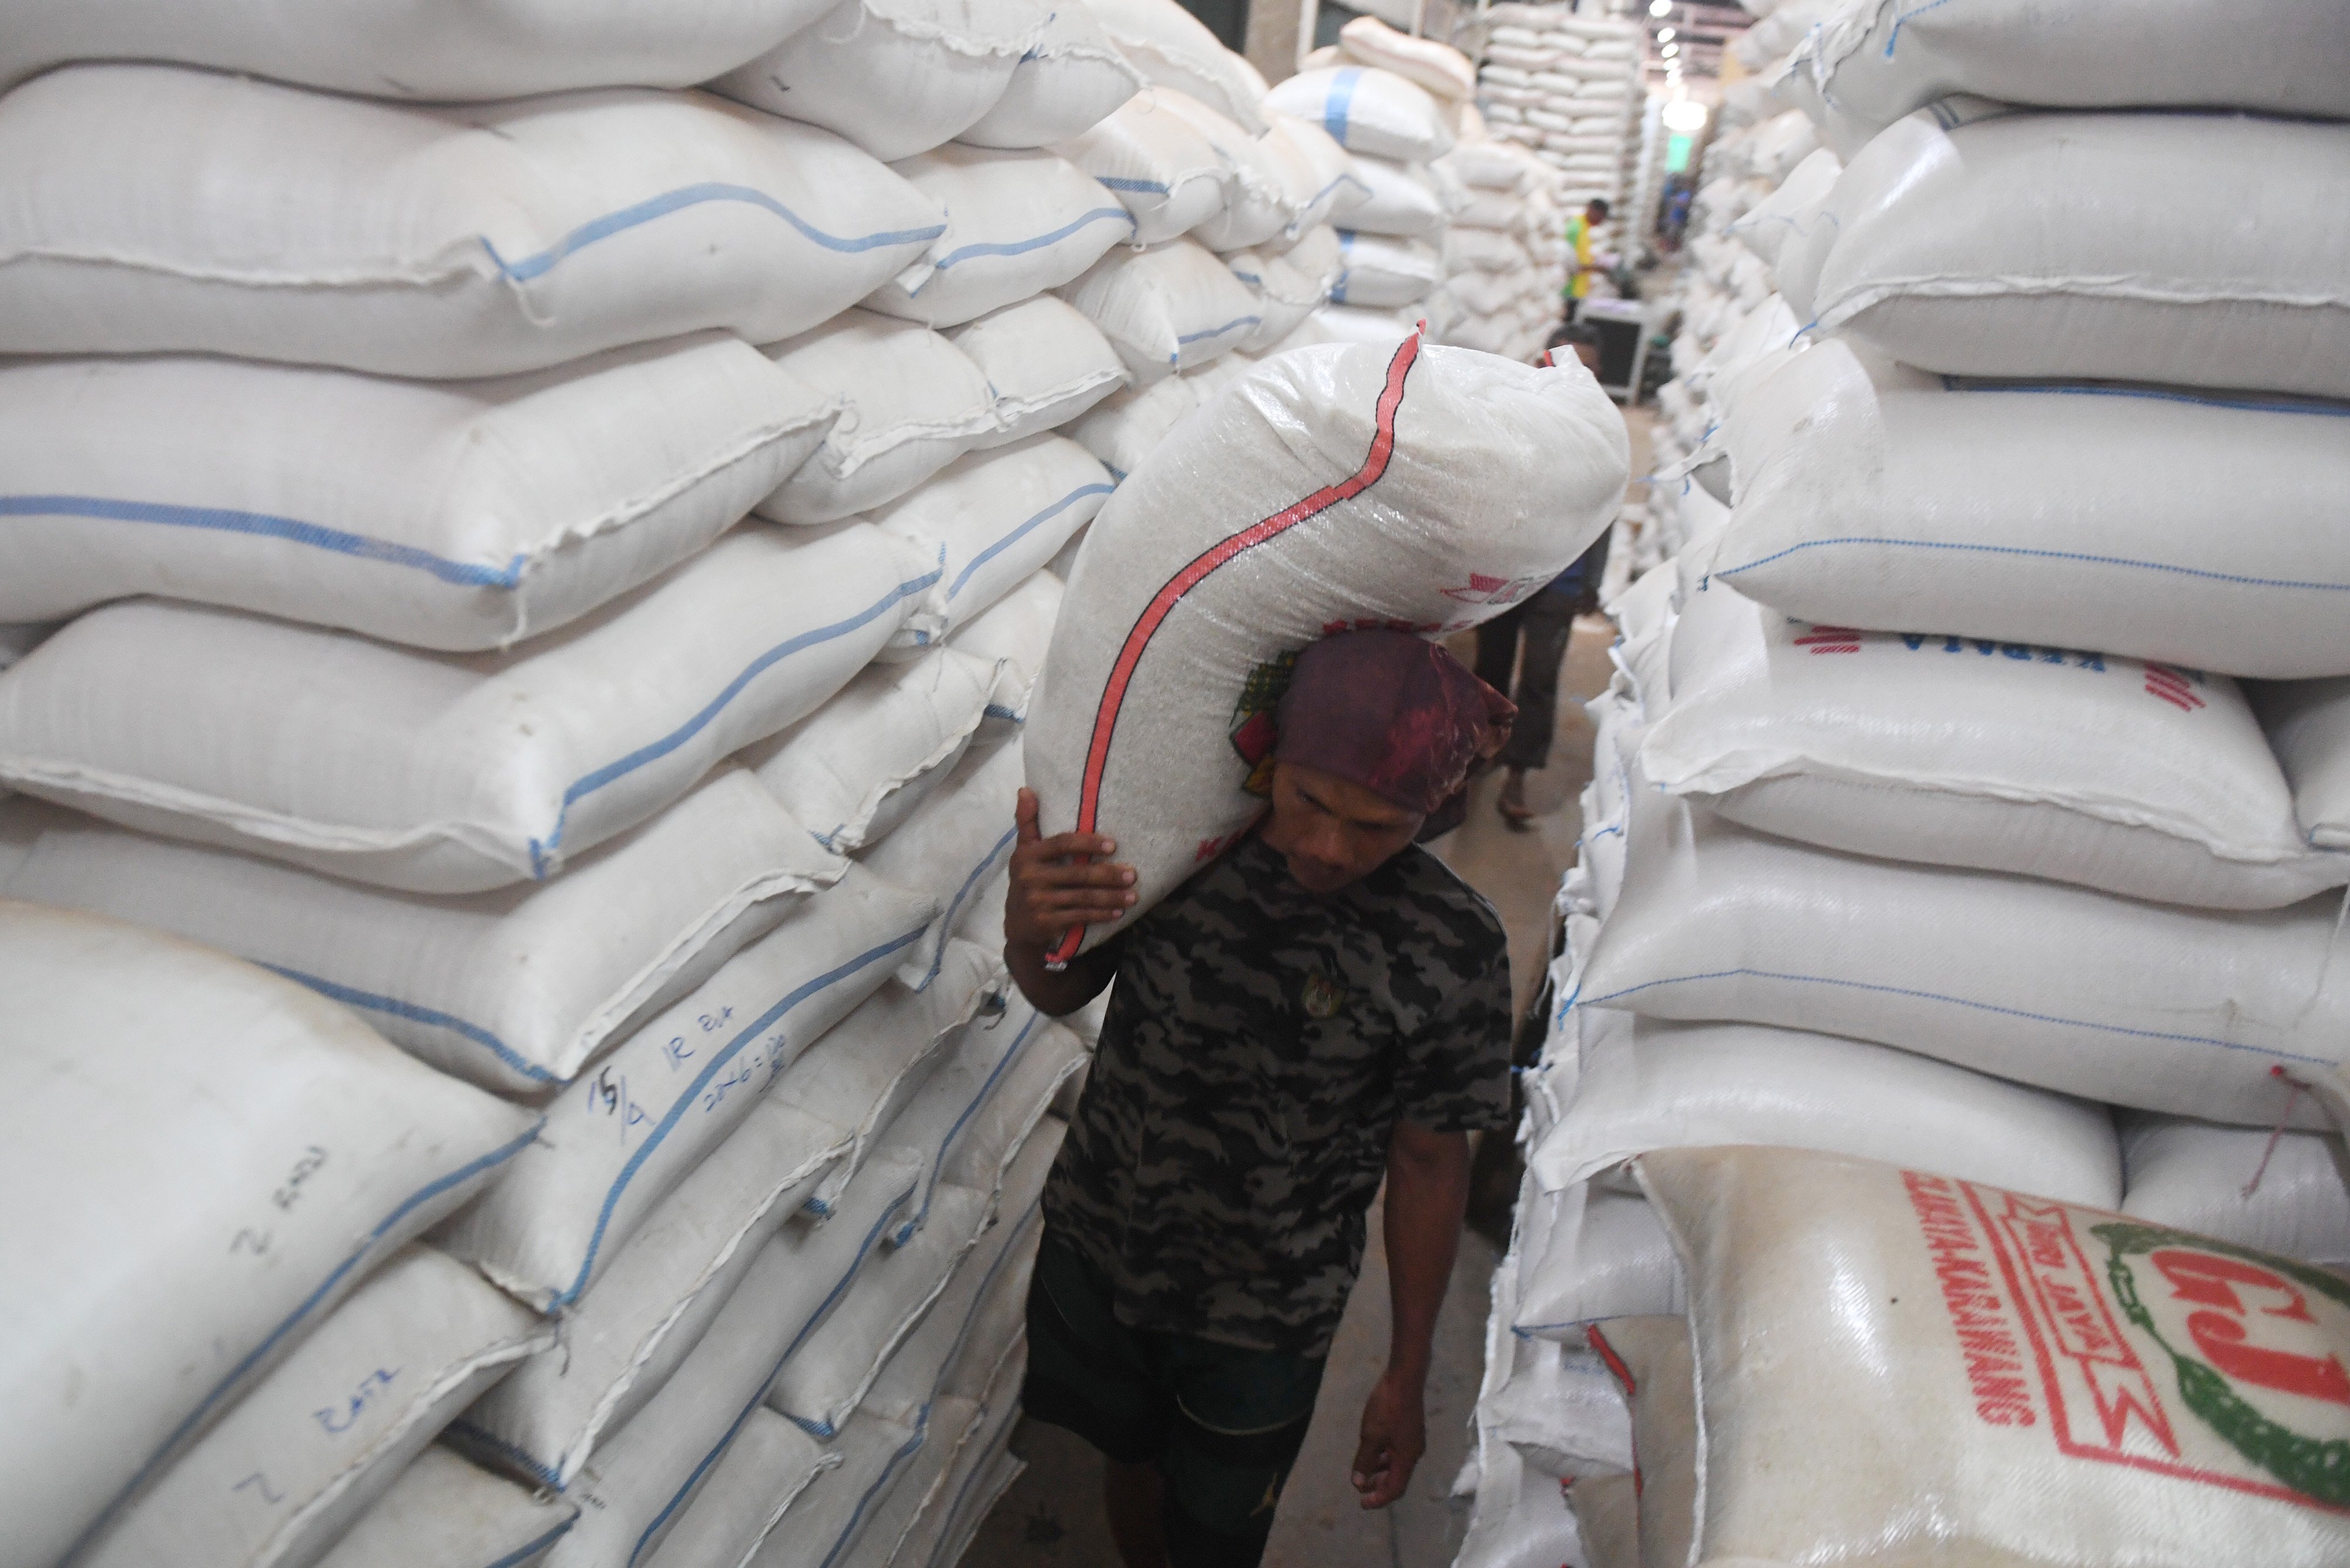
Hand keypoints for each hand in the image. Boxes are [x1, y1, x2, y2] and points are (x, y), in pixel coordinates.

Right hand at [1005, 788, 1136, 951]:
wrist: (1018, 926)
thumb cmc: (1028, 881)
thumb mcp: (1024, 853)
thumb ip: (1027, 823)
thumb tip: (1026, 789)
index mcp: (1027, 855)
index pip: (1062, 844)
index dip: (1088, 843)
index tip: (1114, 845)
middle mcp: (1030, 877)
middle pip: (1078, 873)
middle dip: (1109, 875)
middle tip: (1133, 874)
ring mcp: (1038, 902)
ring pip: (1083, 898)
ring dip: (1112, 897)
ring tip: (1133, 895)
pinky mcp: (1046, 922)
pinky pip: (1081, 916)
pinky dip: (1102, 914)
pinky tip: (1118, 912)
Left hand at [1350, 1367, 1424, 1509]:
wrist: (1404, 1379)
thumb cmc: (1387, 1408)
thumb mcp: (1371, 1436)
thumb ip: (1364, 1461)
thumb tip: (1358, 1484)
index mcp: (1407, 1458)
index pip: (1395, 1489)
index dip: (1379, 1499)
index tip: (1362, 1504)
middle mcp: (1413, 1453)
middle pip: (1397, 1479)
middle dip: (1378, 1486)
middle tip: (1360, 1490)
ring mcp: (1412, 1440)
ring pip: (1396, 1464)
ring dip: (1380, 1471)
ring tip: (1362, 1473)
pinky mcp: (1409, 1430)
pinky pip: (1396, 1452)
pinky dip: (1384, 1458)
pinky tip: (1371, 1453)